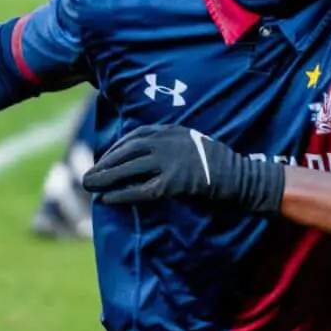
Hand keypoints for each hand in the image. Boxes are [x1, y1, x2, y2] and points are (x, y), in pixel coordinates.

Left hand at [82, 124, 284, 214]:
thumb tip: (147, 160)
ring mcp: (171, 161)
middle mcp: (168, 141)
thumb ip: (171, 148)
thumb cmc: (221, 166)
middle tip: (87, 176)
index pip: (136, 135)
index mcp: (172, 131)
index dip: (116, 149)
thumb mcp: (193, 146)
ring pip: (129, 168)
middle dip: (105, 163)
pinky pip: (141, 189)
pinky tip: (107, 200)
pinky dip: (122, 193)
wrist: (243, 178)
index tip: (104, 160)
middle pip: (127, 150)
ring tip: (89, 187)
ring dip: (106, 178)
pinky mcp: (174, 183)